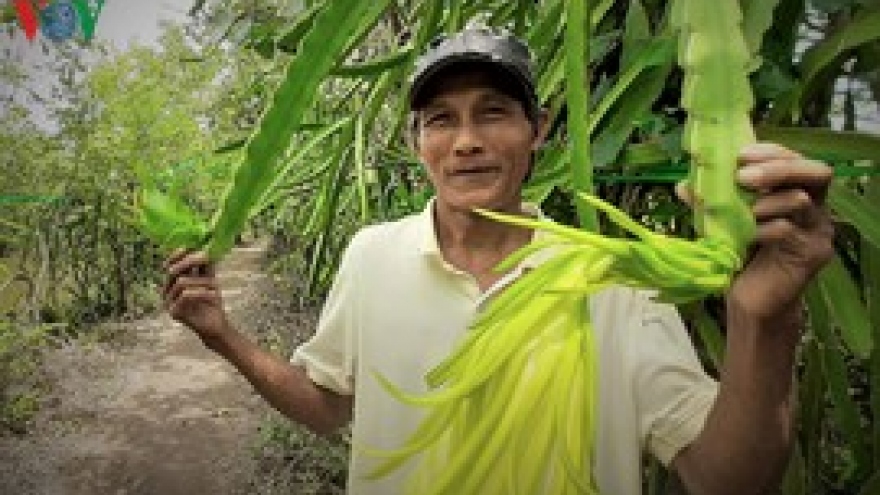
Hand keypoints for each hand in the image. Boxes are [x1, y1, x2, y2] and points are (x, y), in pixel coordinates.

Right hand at [162, 249, 231, 344]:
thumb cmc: (210, 301)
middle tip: (206, 258)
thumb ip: (204, 265)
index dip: (177, 255)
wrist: (215, 324)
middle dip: (191, 262)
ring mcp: (168, 303)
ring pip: (182, 282)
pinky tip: (213, 295)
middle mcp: (166, 292)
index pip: (169, 264)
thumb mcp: (208, 279)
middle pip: (173, 271)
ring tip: (215, 286)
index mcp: (172, 282)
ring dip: (201, 281)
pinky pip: (186, 295)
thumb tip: (204, 245)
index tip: (189, 247)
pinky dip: (201, 292)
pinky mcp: (174, 313)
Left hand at [727, 143, 834, 321]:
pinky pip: (790, 232)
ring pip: (802, 201)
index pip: (796, 159)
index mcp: (797, 192)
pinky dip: (765, 229)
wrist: (751, 300)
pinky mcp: (813, 254)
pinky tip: (749, 236)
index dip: (771, 152)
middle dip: (777, 168)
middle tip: (743, 177)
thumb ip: (710, 202)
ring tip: (745, 212)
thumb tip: (683, 184)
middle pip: (816, 172)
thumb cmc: (741, 255)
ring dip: (767, 202)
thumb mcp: (723, 222)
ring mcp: (818, 231)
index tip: (741, 155)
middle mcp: (815, 207)